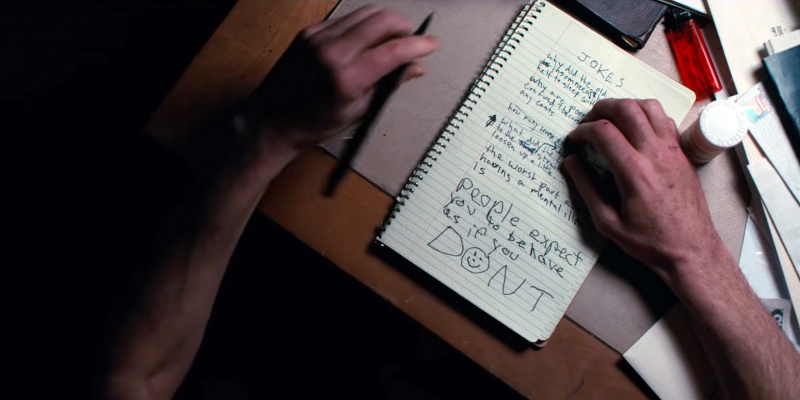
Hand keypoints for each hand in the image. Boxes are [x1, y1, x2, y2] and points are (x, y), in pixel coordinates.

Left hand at [245, 5, 437, 150]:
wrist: (272, 122)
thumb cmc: (315, 125)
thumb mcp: (358, 111)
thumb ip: (389, 85)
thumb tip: (416, 68)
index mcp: (346, 79)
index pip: (393, 50)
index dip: (418, 44)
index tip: (432, 44)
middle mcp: (332, 52)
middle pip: (381, 19)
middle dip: (403, 26)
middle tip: (411, 40)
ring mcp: (317, 38)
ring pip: (364, 13)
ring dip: (383, 23)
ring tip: (391, 40)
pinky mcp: (308, 32)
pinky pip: (344, 20)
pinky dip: (361, 26)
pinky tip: (364, 42)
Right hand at [563, 99, 723, 282]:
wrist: (691, 250)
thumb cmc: (649, 242)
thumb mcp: (608, 223)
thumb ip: (587, 189)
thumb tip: (571, 163)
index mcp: (634, 172)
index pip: (603, 131)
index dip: (581, 131)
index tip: (573, 141)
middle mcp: (655, 154)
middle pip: (626, 109)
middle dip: (600, 109)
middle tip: (587, 122)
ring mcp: (673, 150)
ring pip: (648, 107)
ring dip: (625, 106)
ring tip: (610, 120)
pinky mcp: (682, 153)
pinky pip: (664, 119)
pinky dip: (645, 115)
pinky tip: (634, 130)